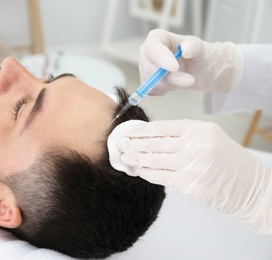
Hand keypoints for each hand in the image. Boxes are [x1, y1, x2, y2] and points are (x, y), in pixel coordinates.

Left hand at [108, 120, 271, 233]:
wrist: (251, 187)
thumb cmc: (229, 161)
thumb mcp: (210, 138)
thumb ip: (183, 136)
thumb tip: (152, 137)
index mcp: (200, 129)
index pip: (162, 127)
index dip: (141, 130)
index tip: (128, 132)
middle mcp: (196, 145)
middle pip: (156, 143)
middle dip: (134, 144)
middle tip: (120, 144)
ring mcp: (194, 166)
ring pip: (156, 161)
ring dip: (137, 159)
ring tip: (124, 158)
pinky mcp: (192, 185)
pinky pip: (162, 177)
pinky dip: (148, 173)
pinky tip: (139, 171)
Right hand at [139, 29, 243, 94]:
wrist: (198, 69)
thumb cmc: (198, 55)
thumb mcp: (201, 48)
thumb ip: (194, 46)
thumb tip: (185, 49)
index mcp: (157, 37)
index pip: (152, 47)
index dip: (161, 59)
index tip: (175, 68)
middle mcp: (146, 52)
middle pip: (149, 68)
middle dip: (170, 77)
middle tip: (190, 80)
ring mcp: (144, 67)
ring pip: (151, 82)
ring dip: (171, 85)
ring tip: (185, 79)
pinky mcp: (146, 82)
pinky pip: (151, 90)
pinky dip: (166, 90)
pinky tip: (175, 84)